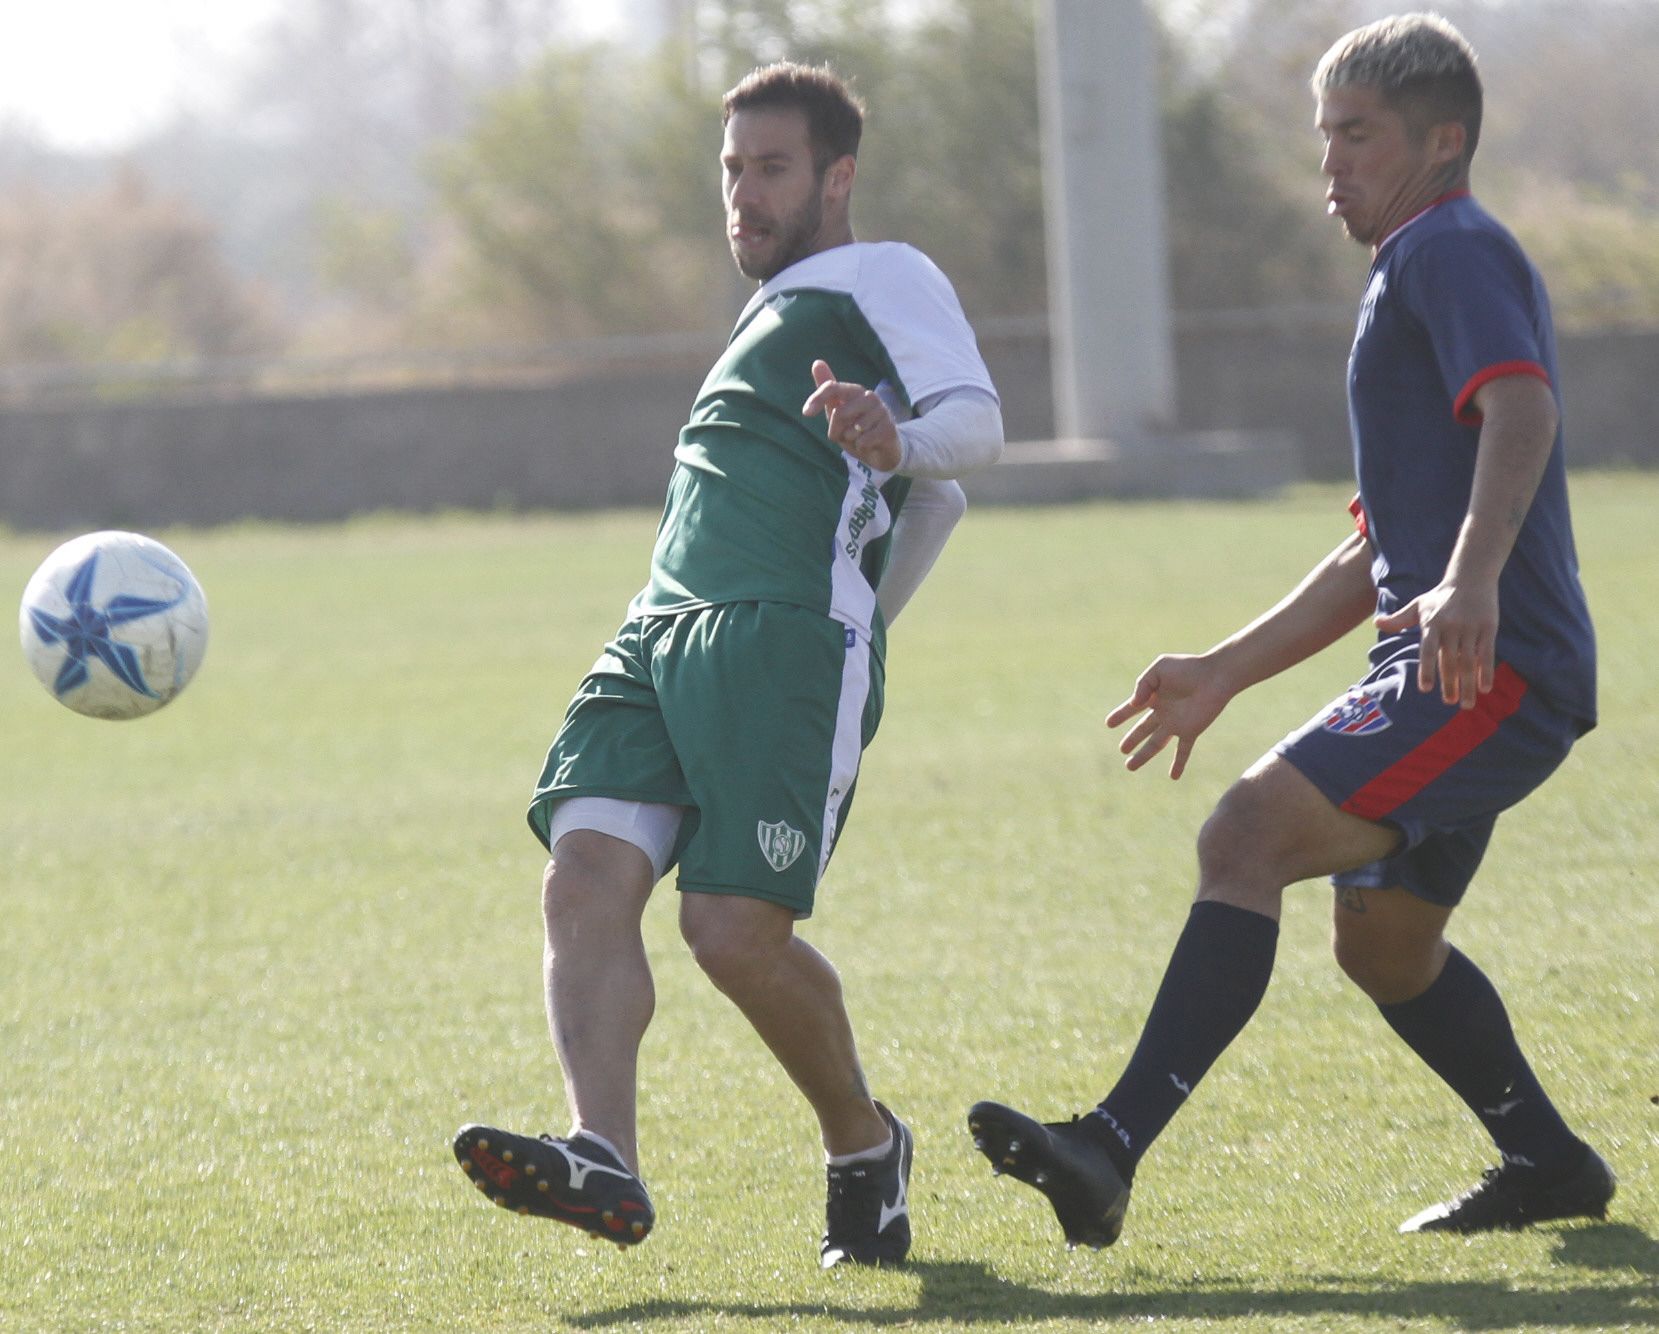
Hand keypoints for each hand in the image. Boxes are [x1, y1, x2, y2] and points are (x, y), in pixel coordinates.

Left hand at [801, 359, 901, 471]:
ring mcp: (881, 411)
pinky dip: (861, 447)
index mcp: (855, 391)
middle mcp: (869, 397)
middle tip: (845, 434)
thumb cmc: (856, 429)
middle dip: (836, 430)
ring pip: (852, 429)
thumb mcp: (837, 412)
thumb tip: (817, 362)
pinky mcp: (889, 428)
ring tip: (859, 438)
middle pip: (840, 412)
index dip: (818, 398)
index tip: (806, 413)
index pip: (833, 388)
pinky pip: (863, 441)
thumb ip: (827, 393)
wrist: (881, 450)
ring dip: (850, 440)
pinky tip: (869, 444)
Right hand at [1105, 653, 1232, 778]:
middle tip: (1122, 749)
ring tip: (1130, 767)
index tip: (1109, 723)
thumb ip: (1143, 684)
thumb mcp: (1159, 669)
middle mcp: (1163, 711)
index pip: (1132, 708)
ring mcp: (1176, 723)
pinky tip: (1174, 777)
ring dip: (1143, 756)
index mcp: (1154, 695)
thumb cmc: (1188, 667)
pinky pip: (1183, 750)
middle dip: (1131, 740)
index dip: (1120, 715)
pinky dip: (1178, 764)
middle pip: (1143, 730)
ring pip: (1155, 744)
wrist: (1215, 676)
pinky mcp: (1190, 731)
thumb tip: (1134, 704)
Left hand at [1374, 581, 1497, 707]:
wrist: (1471, 577)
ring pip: (1469, 661)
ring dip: (1467, 684)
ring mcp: (1470, 627)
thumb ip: (1399, 619)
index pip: (1428, 650)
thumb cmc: (1440, 596)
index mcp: (1431, 623)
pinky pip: (1487, 653)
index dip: (1427, 669)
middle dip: (1449, 684)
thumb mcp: (1418, 605)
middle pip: (1449, 660)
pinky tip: (1484, 688)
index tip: (1425, 688)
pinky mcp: (1488, 627)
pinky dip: (1486, 671)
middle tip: (1449, 703)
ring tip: (1466, 704)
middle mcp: (1451, 626)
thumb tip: (1376, 623)